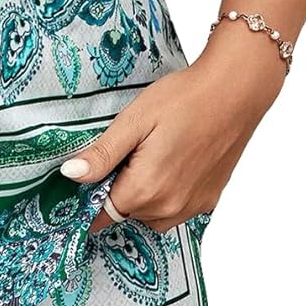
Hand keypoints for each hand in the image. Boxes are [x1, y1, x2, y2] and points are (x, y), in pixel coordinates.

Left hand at [60, 32, 286, 234]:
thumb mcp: (134, 121)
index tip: (91, 175)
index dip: (91, 196)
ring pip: (150, 214)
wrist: (235, 92)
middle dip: (117, 188)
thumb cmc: (184, 99)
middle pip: (126, 212)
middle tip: (127, 151)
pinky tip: (171, 162)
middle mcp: (170, 207)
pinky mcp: (208, 200)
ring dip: (142, 194)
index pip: (102, 212)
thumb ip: (102, 154)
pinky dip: (165, 194)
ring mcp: (192, 206)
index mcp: (146, 189)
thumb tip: (70, 175)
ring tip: (150, 154)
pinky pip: (175, 209)